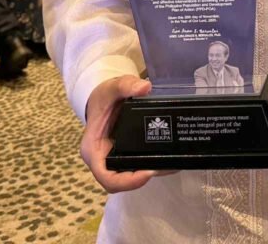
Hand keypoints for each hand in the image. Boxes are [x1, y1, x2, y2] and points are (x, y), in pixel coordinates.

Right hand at [82, 75, 164, 192]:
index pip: (107, 177)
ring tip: (173, 164)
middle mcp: (103, 160)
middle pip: (121, 181)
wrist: (104, 98)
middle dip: (144, 177)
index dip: (127, 182)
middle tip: (166, 166)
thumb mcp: (111, 88)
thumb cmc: (103, 97)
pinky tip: (170, 158)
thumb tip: (145, 87)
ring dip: (152, 172)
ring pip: (132, 176)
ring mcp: (114, 159)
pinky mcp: (125, 155)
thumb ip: (125, 85)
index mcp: (93, 150)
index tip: (147, 172)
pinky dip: (153, 164)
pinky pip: (138, 165)